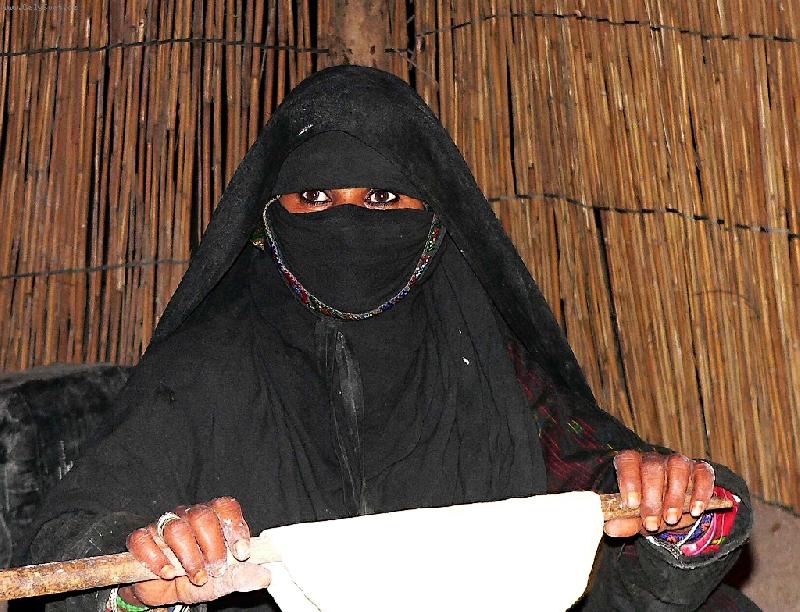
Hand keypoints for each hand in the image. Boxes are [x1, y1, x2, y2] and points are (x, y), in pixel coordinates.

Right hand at [120, 496, 270, 606]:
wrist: (161, 591)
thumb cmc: (195, 578)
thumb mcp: (220, 581)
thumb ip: (240, 576)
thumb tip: (265, 576)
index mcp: (212, 518)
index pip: (226, 507)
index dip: (235, 527)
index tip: (241, 554)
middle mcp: (188, 515)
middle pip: (202, 516)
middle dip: (212, 547)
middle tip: (215, 569)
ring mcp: (163, 525)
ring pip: (176, 529)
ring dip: (189, 558)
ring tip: (195, 577)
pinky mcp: (140, 539)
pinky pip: (144, 540)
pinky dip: (157, 559)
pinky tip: (167, 573)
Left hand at [604, 450, 714, 536]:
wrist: (676, 512)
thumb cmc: (650, 510)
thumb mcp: (637, 518)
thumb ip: (625, 522)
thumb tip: (609, 528)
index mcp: (633, 464)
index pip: (627, 461)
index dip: (629, 480)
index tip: (631, 504)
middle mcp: (655, 459)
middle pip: (653, 467)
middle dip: (652, 497)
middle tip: (651, 523)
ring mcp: (678, 462)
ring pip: (677, 466)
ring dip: (675, 495)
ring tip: (671, 519)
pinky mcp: (701, 470)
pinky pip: (703, 474)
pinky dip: (700, 492)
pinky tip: (695, 511)